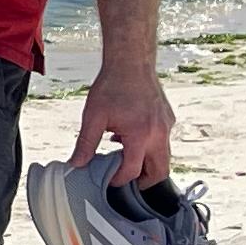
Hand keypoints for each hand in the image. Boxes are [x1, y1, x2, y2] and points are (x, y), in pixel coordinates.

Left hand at [72, 62, 175, 184]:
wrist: (130, 62)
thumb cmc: (113, 85)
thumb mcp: (93, 117)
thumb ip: (85, 144)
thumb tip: (76, 163)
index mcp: (140, 135)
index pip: (132, 171)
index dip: (119, 180)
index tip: (109, 181)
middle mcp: (159, 133)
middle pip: (160, 171)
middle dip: (144, 182)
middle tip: (127, 182)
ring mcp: (167, 126)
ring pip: (164, 157)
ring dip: (148, 164)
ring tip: (125, 160)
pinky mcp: (168, 118)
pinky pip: (163, 141)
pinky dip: (150, 147)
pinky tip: (129, 139)